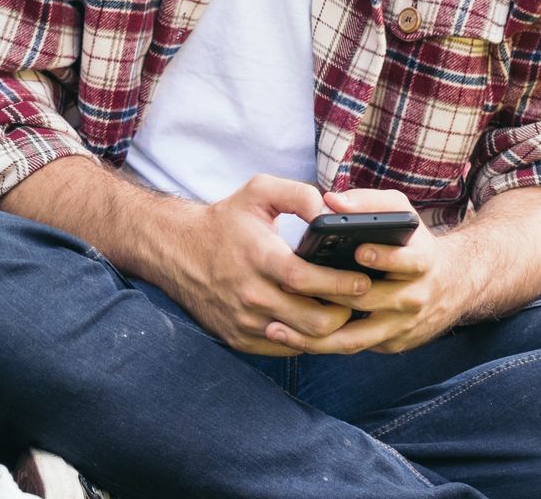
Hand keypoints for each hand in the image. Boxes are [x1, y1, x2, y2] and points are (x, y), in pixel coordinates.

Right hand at [165, 175, 373, 356]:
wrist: (178, 251)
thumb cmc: (225, 221)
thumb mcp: (258, 192)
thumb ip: (299, 195)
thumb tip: (332, 212)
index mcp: (258, 257)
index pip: (306, 279)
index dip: (341, 283)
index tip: (363, 280)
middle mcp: (250, 295)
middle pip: (313, 320)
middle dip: (346, 313)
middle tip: (359, 300)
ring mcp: (245, 322)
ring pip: (304, 342)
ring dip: (331, 330)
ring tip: (343, 311)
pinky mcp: (240, 339)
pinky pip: (286, 349)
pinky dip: (306, 339)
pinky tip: (315, 320)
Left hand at [270, 188, 470, 354]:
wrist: (453, 285)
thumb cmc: (413, 242)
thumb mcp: (402, 213)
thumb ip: (369, 203)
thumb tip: (331, 200)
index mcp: (421, 262)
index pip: (406, 261)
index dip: (383, 257)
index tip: (358, 251)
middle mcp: (414, 298)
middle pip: (369, 301)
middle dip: (329, 294)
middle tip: (287, 285)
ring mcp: (401, 326)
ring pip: (355, 338)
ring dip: (314, 336)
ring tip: (275, 328)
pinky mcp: (391, 344)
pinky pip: (352, 347)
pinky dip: (320, 345)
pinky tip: (288, 337)